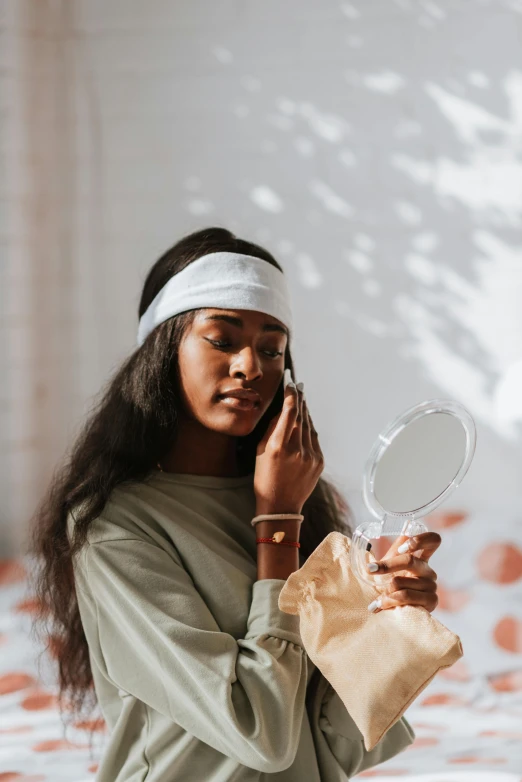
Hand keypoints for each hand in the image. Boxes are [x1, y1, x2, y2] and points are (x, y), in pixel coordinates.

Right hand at [254, 371, 323, 513]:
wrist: (281, 506)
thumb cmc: (265, 478)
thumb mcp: (260, 452)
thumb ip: (272, 430)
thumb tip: (282, 411)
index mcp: (278, 447)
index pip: (289, 412)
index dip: (291, 395)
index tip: (291, 383)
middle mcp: (297, 450)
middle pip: (301, 416)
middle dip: (299, 399)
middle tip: (298, 385)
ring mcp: (311, 456)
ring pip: (309, 426)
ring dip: (305, 412)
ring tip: (301, 400)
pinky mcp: (319, 461)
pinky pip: (314, 438)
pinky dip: (309, 428)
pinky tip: (305, 421)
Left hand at [366, 532, 440, 613]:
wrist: (392, 609)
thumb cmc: (391, 583)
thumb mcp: (391, 562)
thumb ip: (397, 547)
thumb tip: (405, 525)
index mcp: (421, 557)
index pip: (433, 540)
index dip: (421, 540)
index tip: (403, 548)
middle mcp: (428, 570)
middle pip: (410, 561)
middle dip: (387, 566)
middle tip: (371, 570)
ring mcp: (431, 585)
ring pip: (402, 582)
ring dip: (385, 591)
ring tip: (376, 600)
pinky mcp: (432, 600)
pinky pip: (406, 597)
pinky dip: (389, 601)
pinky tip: (379, 606)